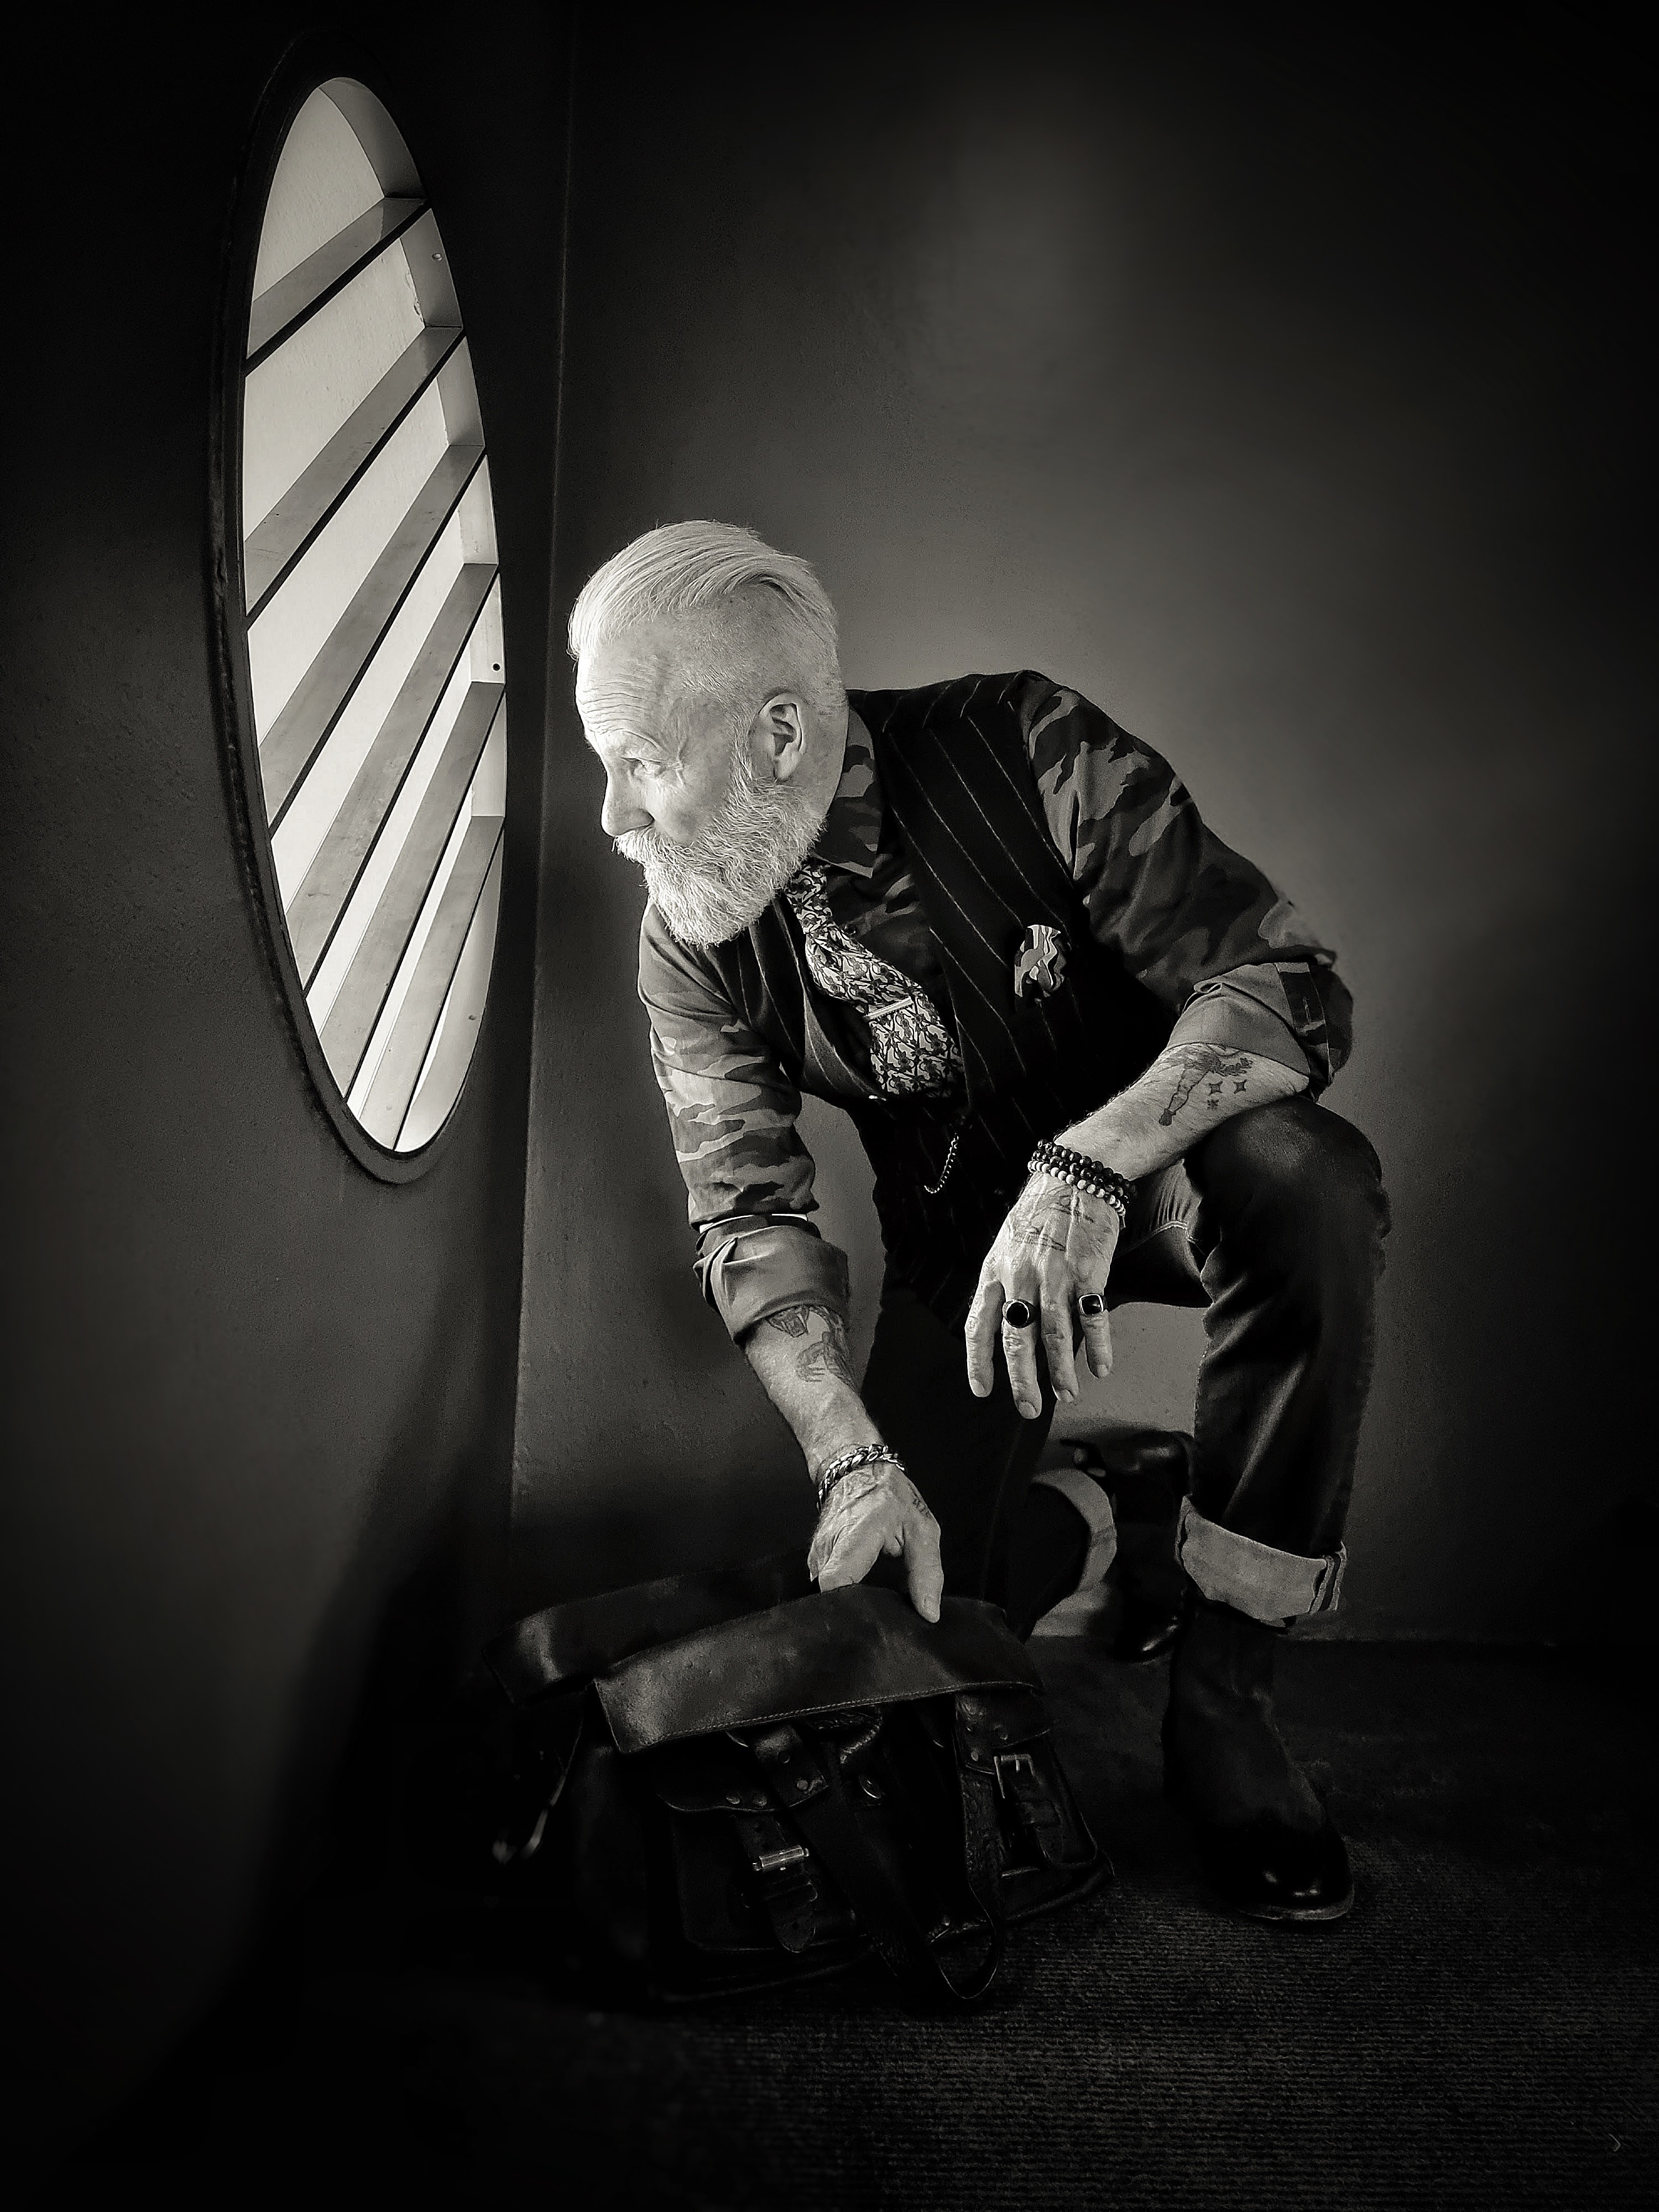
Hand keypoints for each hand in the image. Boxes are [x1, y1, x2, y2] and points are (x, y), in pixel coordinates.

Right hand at [807, 1463, 943, 1621]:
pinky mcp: (815, 1559)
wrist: (859, 1472)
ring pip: (826, 1594)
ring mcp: (818, 1552)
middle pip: (830, 1596)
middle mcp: (830, 1544)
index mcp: (858, 1534)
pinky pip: (825, 1584)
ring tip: (869, 1603)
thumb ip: (927, 1572)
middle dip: (852, 1612)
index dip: (849, 1607)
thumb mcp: (923, 1529)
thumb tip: (929, 1612)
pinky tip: (857, 1590)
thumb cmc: (892, 1498)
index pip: (836, 1580)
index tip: (870, 1618)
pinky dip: (842, 1591)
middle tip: (877, 1619)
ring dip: (847, 1602)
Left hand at [965, 1175, 1120, 1416]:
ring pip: (1053, 1334)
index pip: (978, 1324)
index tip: (982, 1391)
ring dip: (1059, 1371)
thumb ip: (1005, 1284)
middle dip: (1021, 1379)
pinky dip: (1097, 1345)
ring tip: (1065, 1395)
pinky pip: (1091, 1317)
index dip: (978, 1361)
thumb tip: (1007, 1326)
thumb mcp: (1007, 1245)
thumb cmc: (1040, 1214)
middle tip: (1027, 1409)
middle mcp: (1020, 1276)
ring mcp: (1054, 1274)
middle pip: (1016, 1338)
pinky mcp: (1088, 1271)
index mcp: (995, 1271)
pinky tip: (1101, 1367)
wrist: (1075, 1176)